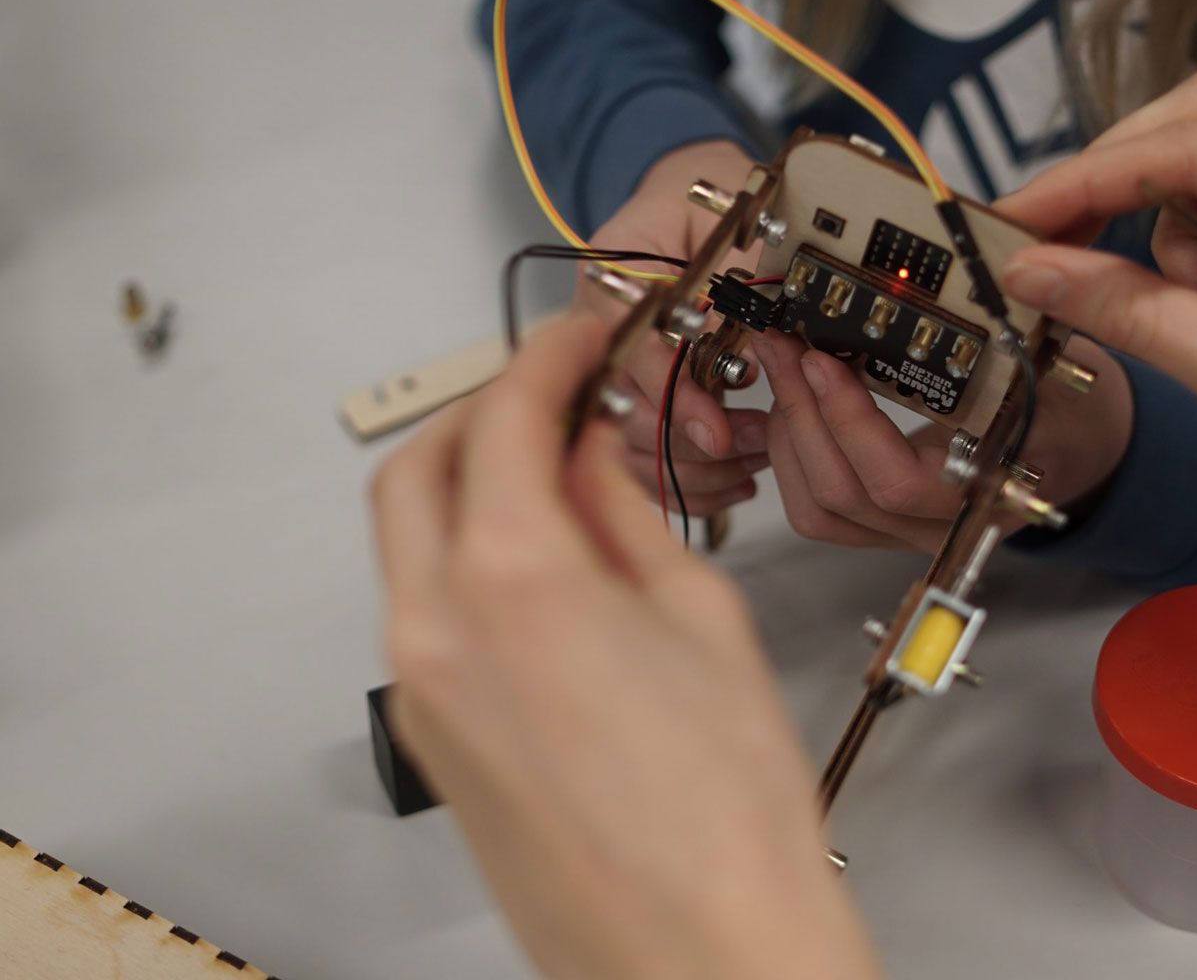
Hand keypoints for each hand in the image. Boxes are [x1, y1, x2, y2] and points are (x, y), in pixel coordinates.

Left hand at [369, 315, 879, 979]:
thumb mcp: (699, 617)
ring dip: (466, 487)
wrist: (702, 948)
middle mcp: (437, 627)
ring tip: (557, 481)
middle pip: (417, 468)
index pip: (504, 419)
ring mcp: (420, 689)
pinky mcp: (430, 739)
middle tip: (557, 398)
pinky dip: (464, 562)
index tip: (584, 340)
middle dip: (479, 412)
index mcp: (512, 579)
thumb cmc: (726, 808)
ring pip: (408, 542)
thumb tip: (597, 456)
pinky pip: (424, 612)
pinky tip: (543, 571)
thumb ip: (629, 516)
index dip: (549, 358)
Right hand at [575, 140, 772, 516]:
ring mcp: (605, 374)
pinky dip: (691, 483)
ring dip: (700, 469)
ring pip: (634, 451)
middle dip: (696, 443)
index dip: (677, 399)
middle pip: (627, 416)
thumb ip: (736, 278)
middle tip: (760, 441)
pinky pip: (644, 464)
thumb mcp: (727, 221)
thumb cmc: (706, 205)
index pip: (632, 355)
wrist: (685, 199)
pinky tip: (738, 480)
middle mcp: (595, 334)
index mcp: (610, 281)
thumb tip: (751, 344)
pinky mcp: (625, 405)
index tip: (719, 432)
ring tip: (760, 459)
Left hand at [751, 330, 1132, 554]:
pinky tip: (791, 407)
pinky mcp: (882, 526)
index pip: (897, 483)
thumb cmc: (1065, 405)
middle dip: (800, 416)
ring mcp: (907, 532)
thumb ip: (1006, 341)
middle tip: (781, 347)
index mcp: (986, 489)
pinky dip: (791, 459)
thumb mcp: (1050, 367)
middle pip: (843, 497)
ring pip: (821, 511)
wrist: (1077, 448)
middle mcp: (941, 524)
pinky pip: (820, 512)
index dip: (847, 424)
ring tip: (782, 371)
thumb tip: (964, 284)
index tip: (821, 358)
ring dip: (788, 438)